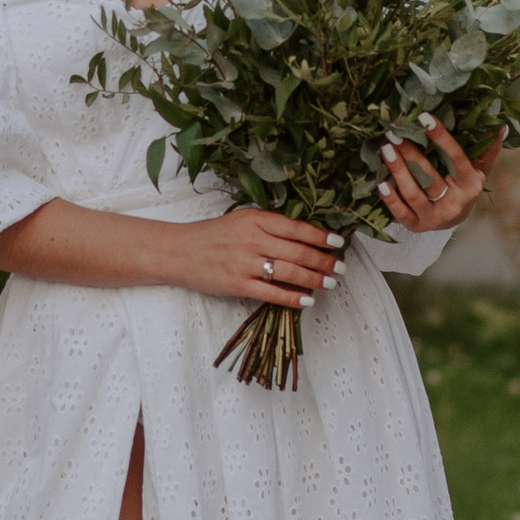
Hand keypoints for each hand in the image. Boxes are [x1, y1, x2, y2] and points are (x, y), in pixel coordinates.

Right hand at [174, 206, 344, 305]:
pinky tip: (307, 300)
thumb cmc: (212, 234)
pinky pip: (272, 293)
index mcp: (254, 219)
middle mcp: (252, 239)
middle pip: (298, 251)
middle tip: (341, 267)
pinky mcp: (237, 285)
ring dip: (314, 279)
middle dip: (324, 260)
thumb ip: (268, 225)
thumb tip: (304, 236)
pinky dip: (292, 298)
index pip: (296, 228)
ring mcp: (245, 263)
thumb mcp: (240, 219)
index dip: (320, 236)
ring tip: (330, 283)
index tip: (338, 243)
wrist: (178, 251)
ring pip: (289, 272)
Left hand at [380, 118, 497, 234]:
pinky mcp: (417, 226)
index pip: (456, 158)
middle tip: (395, 134)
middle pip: (431, 177)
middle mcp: (455, 204)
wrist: (454, 219)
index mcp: (471, 185)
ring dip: (398, 171)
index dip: (441, 138)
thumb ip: (487, 148)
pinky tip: (381, 183)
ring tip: (386, 149)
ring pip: (414, 194)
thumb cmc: (464, 186)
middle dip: (412, 154)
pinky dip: (390, 199)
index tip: (424, 118)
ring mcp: (435, 217)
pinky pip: (401, 214)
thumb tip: (499, 125)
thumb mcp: (479, 169)